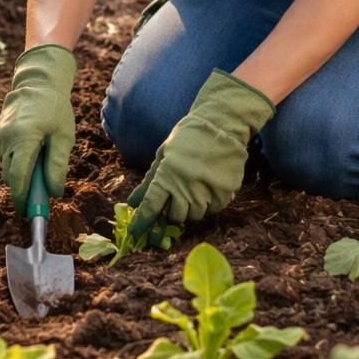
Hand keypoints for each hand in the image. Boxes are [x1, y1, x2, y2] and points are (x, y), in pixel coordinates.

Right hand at [0, 44, 76, 209]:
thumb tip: (54, 193)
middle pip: (10, 176)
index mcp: (23, 138)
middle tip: (40, 196)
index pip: (17, 178)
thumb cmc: (55, 109)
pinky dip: (16, 160)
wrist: (38, 83)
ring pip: (7, 167)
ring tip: (40, 162)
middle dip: (23, 190)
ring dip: (21, 173)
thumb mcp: (64, 136)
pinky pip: (5, 156)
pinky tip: (31, 149)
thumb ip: (57, 165)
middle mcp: (5, 138)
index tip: (28, 214)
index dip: (22, 199)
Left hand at [126, 69, 273, 237]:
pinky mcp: (225, 194)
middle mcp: (187, 186)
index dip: (142, 222)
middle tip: (177, 197)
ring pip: (194, 216)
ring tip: (194, 187)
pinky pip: (212, 210)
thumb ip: (149, 181)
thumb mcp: (163, 155)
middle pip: (175, 216)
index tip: (136, 233)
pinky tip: (209, 185)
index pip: (151, 206)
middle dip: (172, 211)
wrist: (221, 125)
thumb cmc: (188, 138)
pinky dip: (209, 203)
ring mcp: (208, 191)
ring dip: (191, 207)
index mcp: (168, 174)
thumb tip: (133, 203)